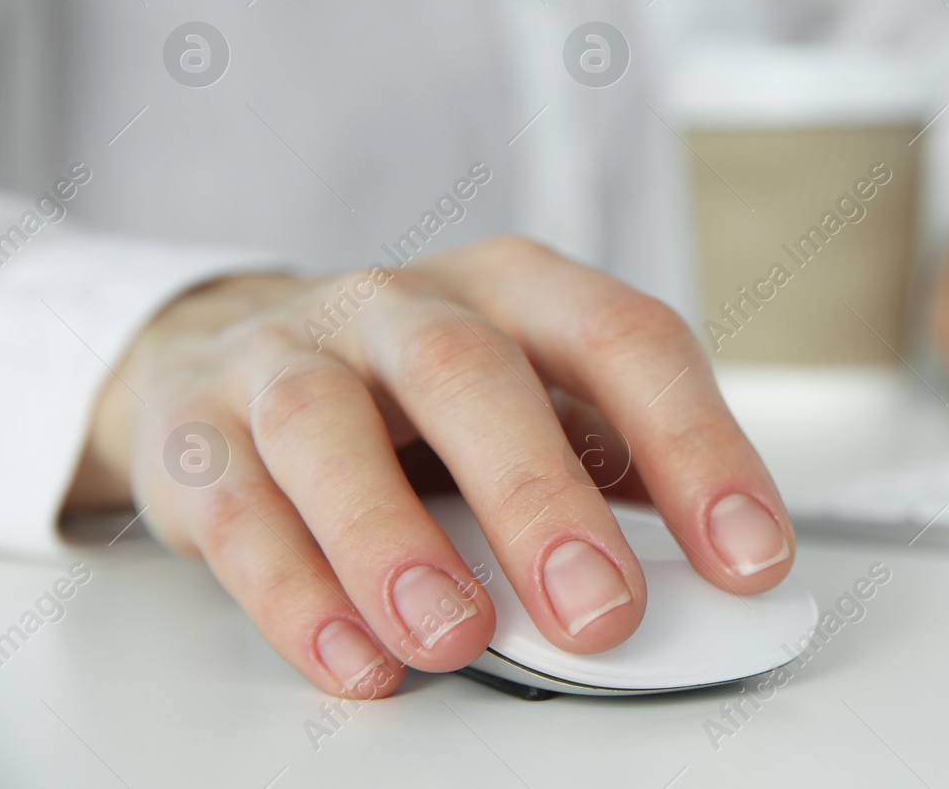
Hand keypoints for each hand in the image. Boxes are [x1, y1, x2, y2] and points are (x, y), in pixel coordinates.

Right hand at [70, 237, 794, 697]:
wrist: (232, 345)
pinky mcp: (199, 429)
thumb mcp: (534, 394)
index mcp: (519, 289)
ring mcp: (293, 355)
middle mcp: (407, 305)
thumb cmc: (422, 389)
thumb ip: (611, 464)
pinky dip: (296, 593)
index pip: (625, 340)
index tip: (749, 555)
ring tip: (454, 638)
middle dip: (540, 498)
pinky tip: (356, 659)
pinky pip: (240, 508)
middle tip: (602, 614)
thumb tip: (718, 564)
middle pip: (473, 374)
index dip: (695, 443)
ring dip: (393, 539)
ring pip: (330, 428)